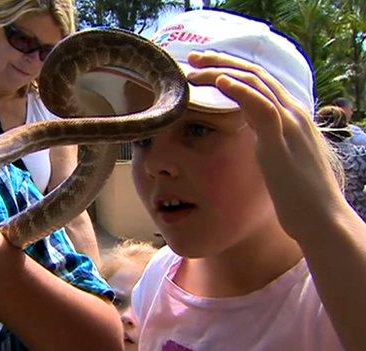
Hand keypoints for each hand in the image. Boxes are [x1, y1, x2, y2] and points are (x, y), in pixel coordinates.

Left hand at [185, 51, 347, 240]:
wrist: (323, 220)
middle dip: (221, 61)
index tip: (203, 65)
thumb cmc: (299, 196)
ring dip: (221, 71)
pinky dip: (241, 90)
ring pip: (255, 83)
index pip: (259, 80)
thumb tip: (252, 138)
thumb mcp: (279, 159)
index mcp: (291, 116)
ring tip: (194, 67)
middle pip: (255, 74)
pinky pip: (262, 107)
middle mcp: (293, 113)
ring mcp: (290, 125)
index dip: (231, 68)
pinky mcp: (284, 141)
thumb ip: (267, 142)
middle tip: (193, 56)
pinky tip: (219, 81)